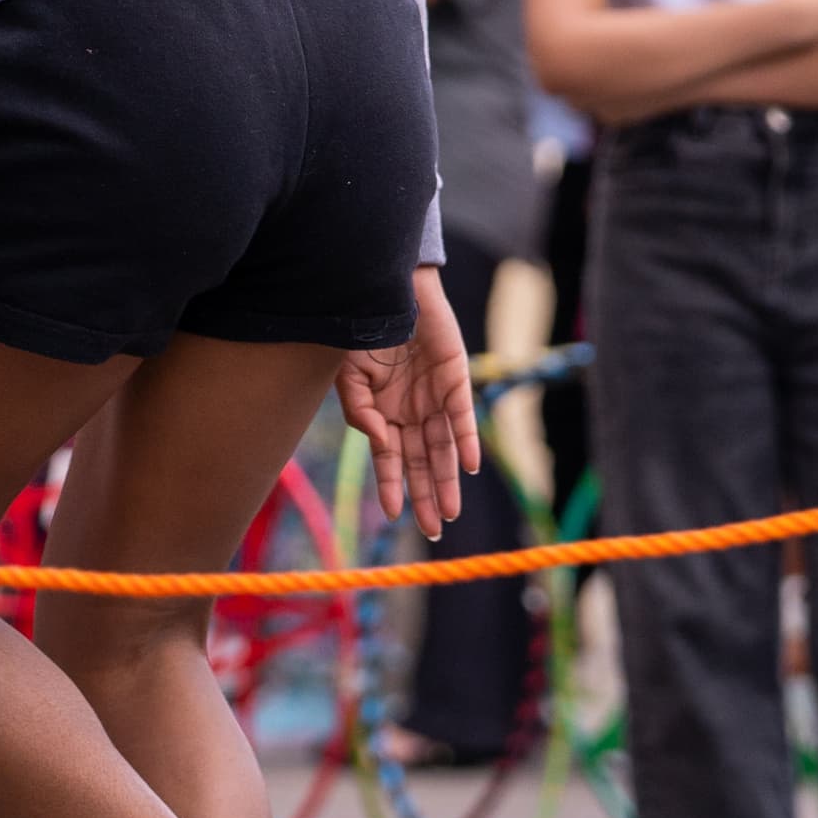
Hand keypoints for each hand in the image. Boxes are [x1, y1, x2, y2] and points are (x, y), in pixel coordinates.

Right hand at [335, 270, 477, 537]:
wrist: (385, 288)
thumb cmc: (362, 330)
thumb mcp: (349, 377)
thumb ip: (361, 413)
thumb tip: (380, 444)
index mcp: (384, 412)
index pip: (391, 459)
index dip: (394, 486)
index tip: (395, 516)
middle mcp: (411, 410)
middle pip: (422, 461)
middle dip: (426, 495)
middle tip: (433, 529)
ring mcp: (434, 396)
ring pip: (444, 447)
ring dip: (448, 479)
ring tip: (449, 511)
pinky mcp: (455, 377)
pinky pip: (463, 415)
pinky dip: (466, 440)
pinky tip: (468, 467)